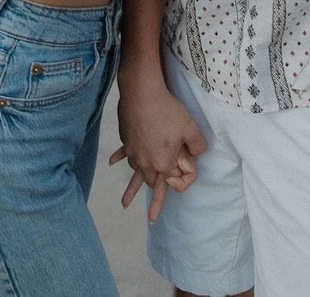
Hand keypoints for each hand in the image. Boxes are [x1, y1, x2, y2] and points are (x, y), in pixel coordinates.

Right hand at [110, 72, 206, 220]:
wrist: (141, 93)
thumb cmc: (167, 110)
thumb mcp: (190, 128)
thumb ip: (198, 146)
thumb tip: (198, 154)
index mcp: (163, 163)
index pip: (172, 183)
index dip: (180, 181)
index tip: (182, 177)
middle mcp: (146, 162)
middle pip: (153, 182)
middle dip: (156, 193)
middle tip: (153, 216)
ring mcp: (134, 152)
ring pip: (134, 174)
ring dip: (131, 189)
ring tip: (124, 204)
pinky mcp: (127, 139)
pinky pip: (123, 153)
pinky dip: (118, 158)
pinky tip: (111, 162)